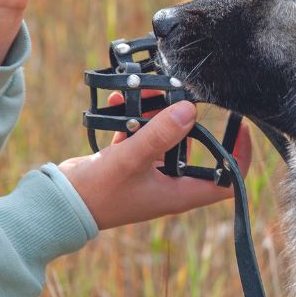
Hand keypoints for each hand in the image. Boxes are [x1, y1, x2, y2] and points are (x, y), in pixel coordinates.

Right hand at [58, 100, 252, 229]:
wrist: (55, 206)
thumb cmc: (95, 194)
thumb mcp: (130, 160)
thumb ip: (159, 135)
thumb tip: (190, 110)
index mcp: (179, 193)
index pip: (227, 181)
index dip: (239, 156)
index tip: (239, 127)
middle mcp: (169, 184)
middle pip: (194, 148)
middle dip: (188, 119)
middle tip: (184, 94)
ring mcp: (149, 173)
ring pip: (165, 136)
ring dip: (155, 112)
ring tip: (144, 90)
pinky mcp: (129, 162)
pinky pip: (140, 134)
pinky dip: (132, 118)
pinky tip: (117, 101)